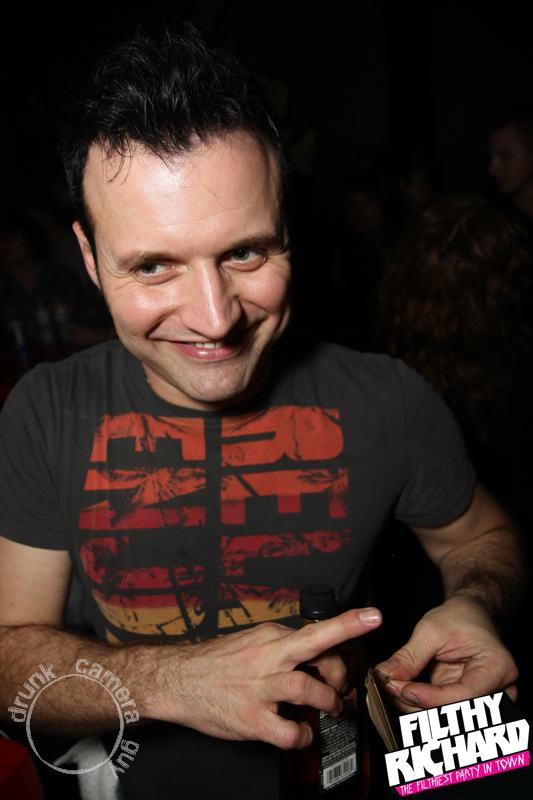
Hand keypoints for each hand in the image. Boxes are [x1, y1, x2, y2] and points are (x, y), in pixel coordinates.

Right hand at [144, 607, 381, 748]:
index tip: (374, 617)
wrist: (176, 681)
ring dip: (328, 701)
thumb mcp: (251, 641)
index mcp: (270, 636)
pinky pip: (289, 732)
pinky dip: (303, 735)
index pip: (316, 630)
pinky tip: (302, 733)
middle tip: (344, 685)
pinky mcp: (250, 719)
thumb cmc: (217, 663)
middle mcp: (266, 657)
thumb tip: (315, 648)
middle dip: (343, 665)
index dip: (348, 624)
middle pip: (314, 647)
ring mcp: (258, 688)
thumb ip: (282, 644)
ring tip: (331, 708)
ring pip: (307, 688)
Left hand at [375, 595, 517, 713]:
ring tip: (391, 689)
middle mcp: (499, 691)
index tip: (402, 689)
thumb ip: (409, 656)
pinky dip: (419, 706)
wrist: (471, 616)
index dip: (430, 698)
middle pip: (456, 712)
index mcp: (498, 667)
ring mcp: (486, 701)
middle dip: (418, 703)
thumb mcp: (431, 629)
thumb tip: (385, 675)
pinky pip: (442, 714)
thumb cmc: (459, 618)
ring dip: (415, 708)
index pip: (464, 695)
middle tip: (388, 688)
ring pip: (447, 718)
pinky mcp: (467, 706)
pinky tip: (401, 693)